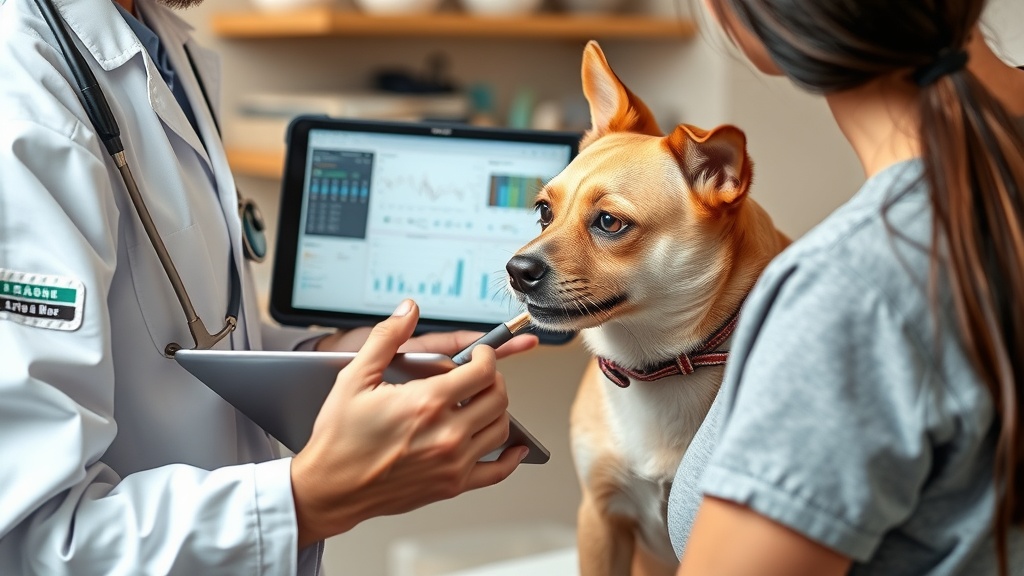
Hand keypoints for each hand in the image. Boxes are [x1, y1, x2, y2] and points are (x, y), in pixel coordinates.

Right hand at [290, 300, 529, 548]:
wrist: (330, 488)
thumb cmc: (340, 438)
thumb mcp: (355, 377)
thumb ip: (386, 337)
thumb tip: (408, 310)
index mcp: (427, 402)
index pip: (483, 371)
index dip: (487, 355)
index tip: (480, 353)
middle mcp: (446, 434)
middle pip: (498, 397)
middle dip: (494, 378)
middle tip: (481, 373)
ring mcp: (452, 463)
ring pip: (501, 428)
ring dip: (499, 409)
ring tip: (482, 401)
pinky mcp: (452, 485)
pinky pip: (497, 472)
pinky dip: (510, 457)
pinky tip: (513, 447)